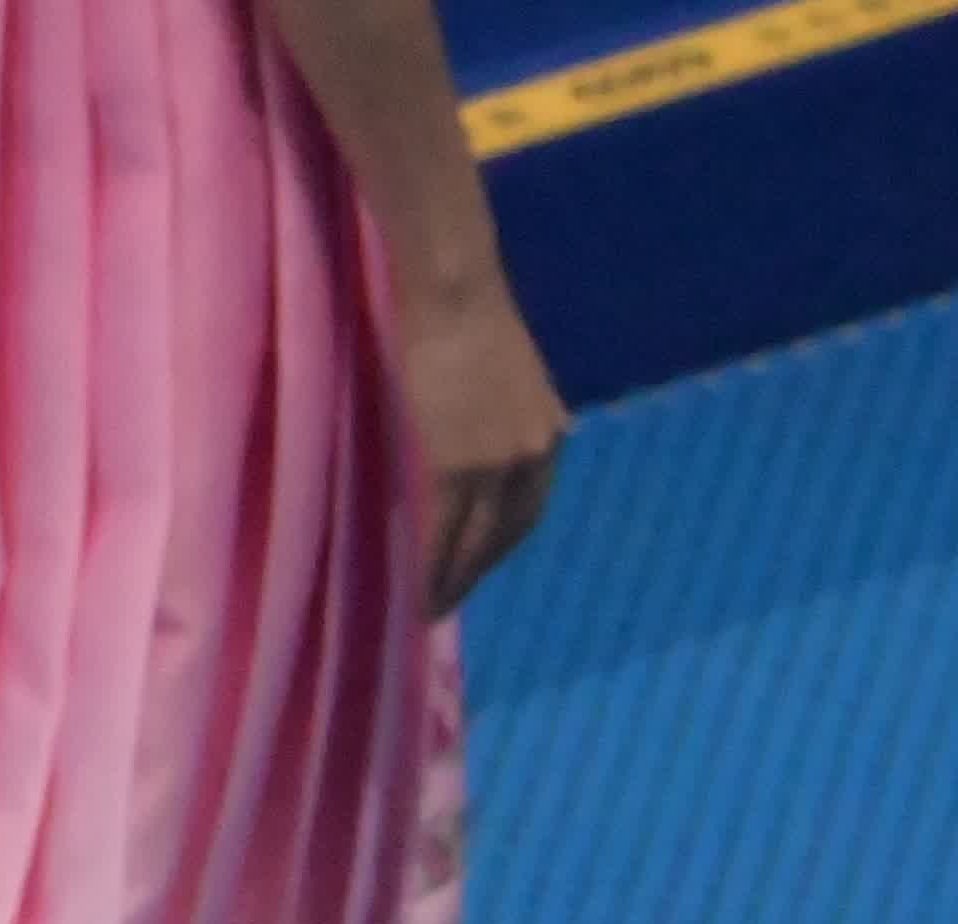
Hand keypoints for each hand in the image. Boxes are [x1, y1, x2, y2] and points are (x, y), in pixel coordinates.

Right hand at [400, 276, 566, 611]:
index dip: (495, 549)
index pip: (524, 514)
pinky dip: (429, 563)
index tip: (470, 573)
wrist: (452, 280)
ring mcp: (496, 464)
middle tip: (440, 607)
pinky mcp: (457, 462)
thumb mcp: (502, 372)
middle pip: (501, 537)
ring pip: (471, 541)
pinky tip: (411, 585)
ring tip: (422, 608)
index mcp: (546, 436)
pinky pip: (441, 529)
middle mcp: (532, 458)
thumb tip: (464, 445)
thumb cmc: (464, 310)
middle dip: (472, 574)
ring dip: (448, 581)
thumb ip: (494, 415)